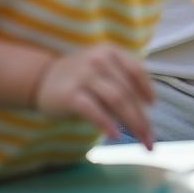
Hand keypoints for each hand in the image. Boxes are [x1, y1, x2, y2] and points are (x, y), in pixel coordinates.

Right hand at [33, 45, 155, 148]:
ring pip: (117, 100)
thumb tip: (145, 110)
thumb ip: (121, 82)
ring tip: (140, 139)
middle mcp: (100, 60)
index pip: (136, 70)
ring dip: (132, 122)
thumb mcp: (102, 69)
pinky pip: (93, 110)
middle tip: (150, 139)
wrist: (41, 78)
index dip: (146, 88)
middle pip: (128, 91)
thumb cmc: (80, 77)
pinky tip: (116, 135)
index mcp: (111, 52)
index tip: (152, 106)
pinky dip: (106, 123)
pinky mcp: (70, 95)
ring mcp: (85, 76)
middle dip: (142, 117)